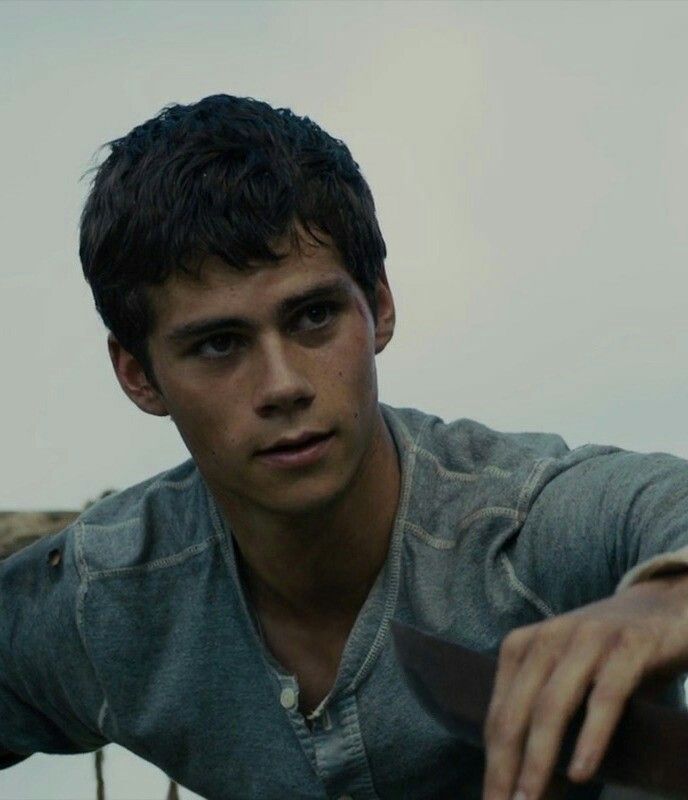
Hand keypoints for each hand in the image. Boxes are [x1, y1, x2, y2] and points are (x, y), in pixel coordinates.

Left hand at [482, 571, 687, 799]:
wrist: (665, 607)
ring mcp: (586, 640)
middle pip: (516, 712)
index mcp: (523, 647)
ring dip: (539, 759)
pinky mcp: (628, 647)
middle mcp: (547, 638)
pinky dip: (590, 737)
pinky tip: (583, 773)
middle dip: (506, 767)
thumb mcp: (571, 683)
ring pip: (552, 705)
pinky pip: (604, 696)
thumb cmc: (610, 656)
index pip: (498, 714)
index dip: (493, 763)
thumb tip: (529, 787)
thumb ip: (549, 726)